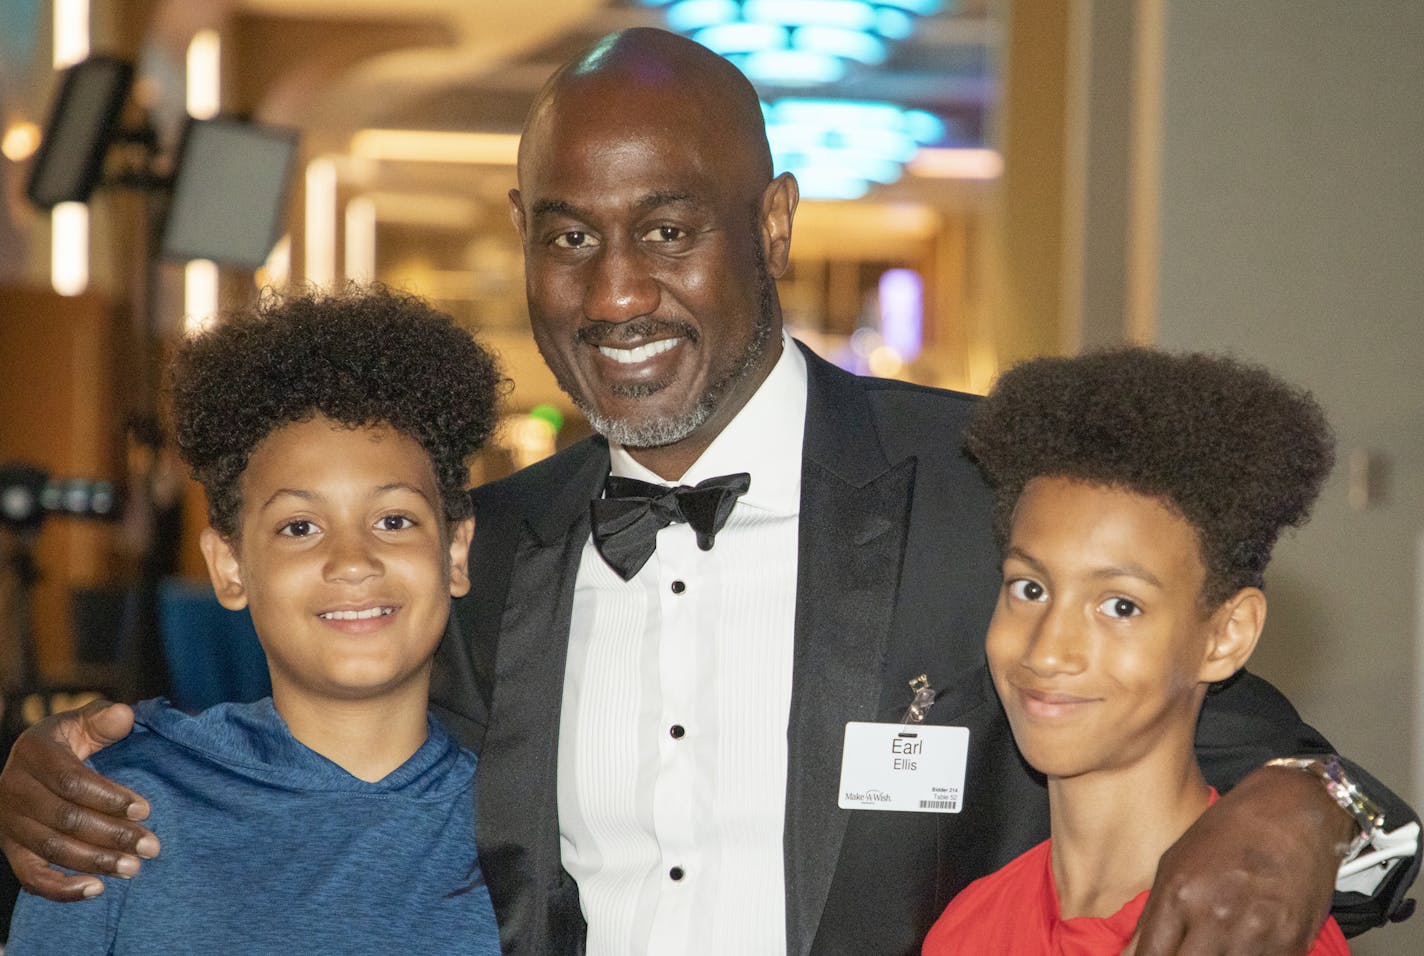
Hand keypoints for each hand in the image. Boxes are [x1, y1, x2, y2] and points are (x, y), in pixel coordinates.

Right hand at [0, 700, 159, 900]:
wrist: (35, 764)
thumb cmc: (69, 740)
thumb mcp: (84, 721)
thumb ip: (103, 718)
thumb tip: (123, 716)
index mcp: (33, 752)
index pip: (71, 781)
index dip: (109, 798)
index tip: (146, 809)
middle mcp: (13, 788)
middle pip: (65, 819)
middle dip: (113, 835)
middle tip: (152, 846)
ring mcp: (10, 823)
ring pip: (52, 849)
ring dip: (96, 862)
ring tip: (134, 867)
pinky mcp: (12, 849)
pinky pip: (31, 877)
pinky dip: (62, 889)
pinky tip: (97, 889)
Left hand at [1130, 765, 1351, 954]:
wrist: (1290, 811)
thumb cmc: (1227, 833)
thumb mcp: (1174, 864)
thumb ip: (1151, 917)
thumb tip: (1131, 955)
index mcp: (1181, 893)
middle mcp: (1217, 915)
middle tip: (1186, 949)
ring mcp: (1257, 933)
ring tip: (1213, 947)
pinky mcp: (1292, 942)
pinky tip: (1242, 947)